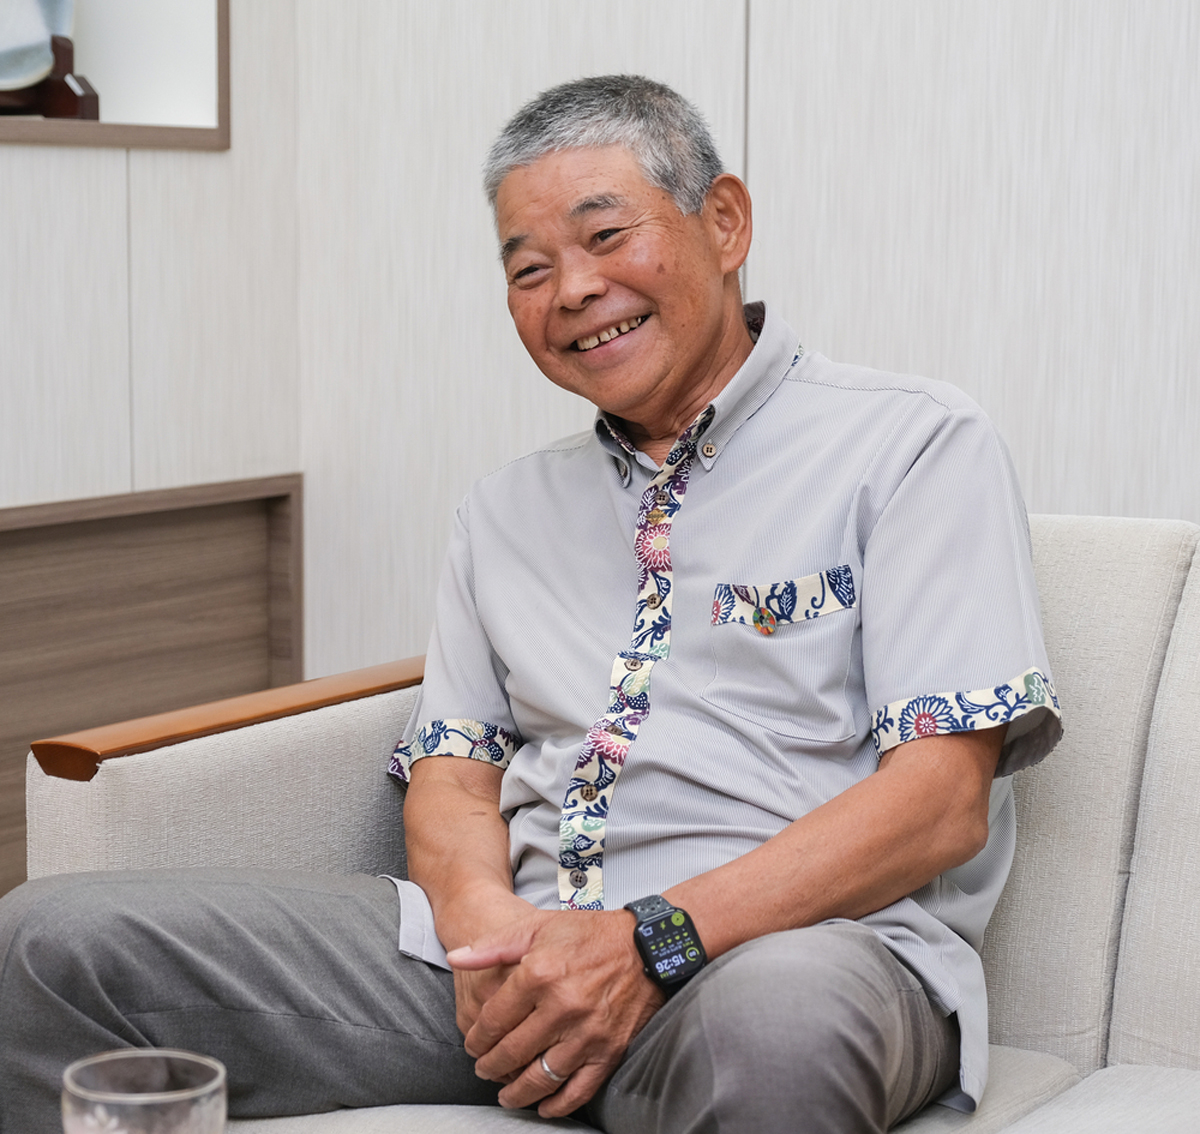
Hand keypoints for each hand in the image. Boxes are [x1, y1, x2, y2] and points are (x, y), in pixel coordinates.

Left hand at [447, 908, 663, 1116]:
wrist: (645, 946)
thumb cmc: (590, 934)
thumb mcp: (537, 926)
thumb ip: (493, 945)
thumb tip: (457, 957)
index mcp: (540, 973)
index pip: (493, 1019)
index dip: (476, 1037)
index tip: (473, 1044)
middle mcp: (562, 1006)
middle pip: (511, 1052)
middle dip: (490, 1066)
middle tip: (483, 1069)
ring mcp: (587, 1032)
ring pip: (540, 1077)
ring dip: (517, 1092)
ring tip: (506, 1094)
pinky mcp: (609, 1050)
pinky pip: (578, 1089)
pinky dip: (558, 1104)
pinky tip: (544, 1106)